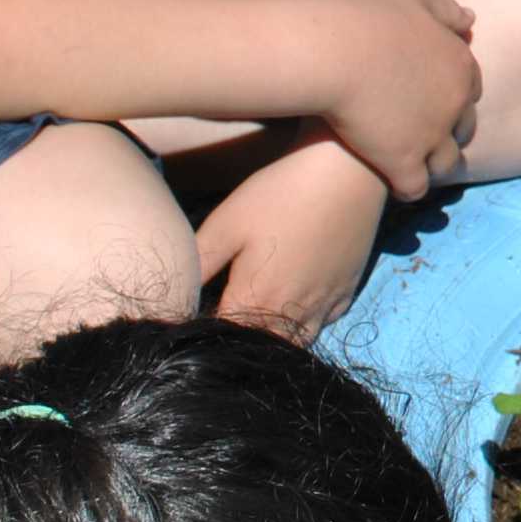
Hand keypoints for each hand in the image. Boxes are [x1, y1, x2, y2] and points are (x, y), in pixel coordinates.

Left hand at [195, 130, 391, 342]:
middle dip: (238, 342)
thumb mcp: (226, 223)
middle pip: (258, 349)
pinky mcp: (345, 296)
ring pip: (293, 345)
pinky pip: (320, 326)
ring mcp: (323, 308)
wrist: (346, 172)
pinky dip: (302, 325)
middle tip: (223, 316)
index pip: (222, 338)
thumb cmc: (280, 194)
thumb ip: (198, 266)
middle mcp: (291, 315)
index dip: (205, 332)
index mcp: (255, 301)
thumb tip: (174, 299)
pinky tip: (292, 302)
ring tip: (256, 316)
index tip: (194, 319)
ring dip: (272, 339)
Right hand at [311, 0, 478, 199]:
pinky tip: (393, 185)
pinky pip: (415, 188)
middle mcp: (455, 105)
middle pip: (464, 129)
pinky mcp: (403, 162)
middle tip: (423, 135)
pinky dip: (407, 189)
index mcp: (460, 67)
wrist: (335, 53)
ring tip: (413, 165)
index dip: (453, 97)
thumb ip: (446, 11)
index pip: (471, 90)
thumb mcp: (415, 2)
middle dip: (448, 133)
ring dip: (433, 166)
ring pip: (447, 164)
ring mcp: (432, 137)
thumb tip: (471, 19)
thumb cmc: (369, 20)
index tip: (433, 100)